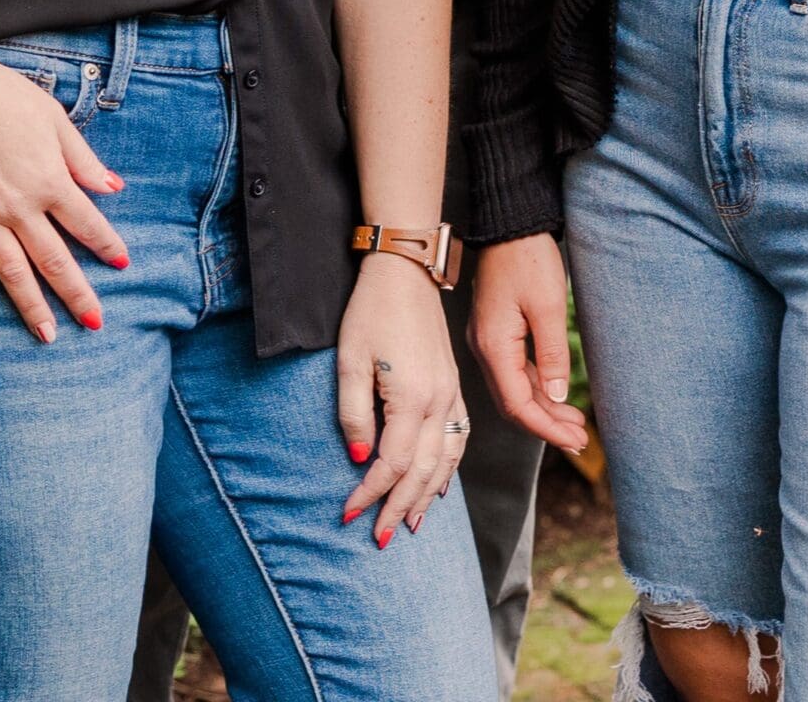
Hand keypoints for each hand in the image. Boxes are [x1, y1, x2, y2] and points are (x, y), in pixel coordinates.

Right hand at [0, 52, 129, 341]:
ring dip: (30, 305)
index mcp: (50, 181)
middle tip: (94, 323)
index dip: (107, 245)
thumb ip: (83, 159)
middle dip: (76, 293)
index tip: (123, 265)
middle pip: (54, 259)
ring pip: (10, 271)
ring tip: (46, 335)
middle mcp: (20, 207)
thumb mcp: (56, 120)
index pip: (87, 223)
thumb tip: (113, 188)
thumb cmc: (7, 98)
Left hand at [338, 254, 467, 544]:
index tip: (347, 513)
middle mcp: (439, 399)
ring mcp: (451, 392)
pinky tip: (439, 483)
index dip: (369, 493)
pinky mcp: (454, 383)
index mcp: (412, 396)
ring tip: (409, 523)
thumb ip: (354, 412)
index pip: (392, 463)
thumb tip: (360, 457)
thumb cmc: (371, 311)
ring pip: (445, 459)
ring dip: (426, 495)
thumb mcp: (350, 360)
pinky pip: (460, 437)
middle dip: (398, 506)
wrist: (406, 270)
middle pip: (422, 470)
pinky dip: (450, 467)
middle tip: (378, 537)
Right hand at [469, 235, 589, 455]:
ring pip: (514, 388)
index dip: (546, 427)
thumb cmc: (527, 258)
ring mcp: (488, 340)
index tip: (574, 440)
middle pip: (513, 402)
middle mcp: (484, 348)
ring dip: (544, 408)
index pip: (517, 404)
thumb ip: (552, 354)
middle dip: (546, 424)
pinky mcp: (496, 332)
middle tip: (579, 440)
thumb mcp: (547, 305)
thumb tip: (557, 397)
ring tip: (575, 424)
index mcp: (493, 345)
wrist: (510, 224)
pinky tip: (556, 395)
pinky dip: (536, 387)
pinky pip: (514, 371)